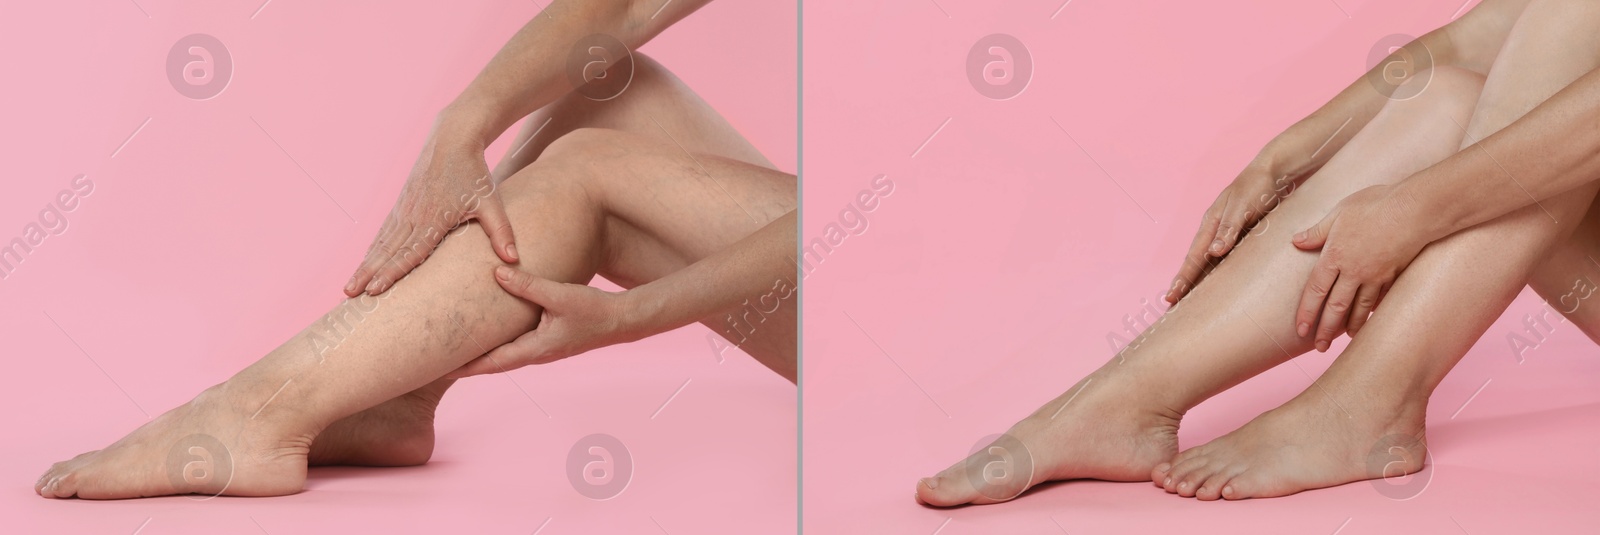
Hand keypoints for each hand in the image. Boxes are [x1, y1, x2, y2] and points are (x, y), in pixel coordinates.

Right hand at [344, 121, 517, 296]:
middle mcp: (413, 215)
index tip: (375, 290)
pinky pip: (384, 232)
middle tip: (349, 296)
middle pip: (387, 251)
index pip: (410, 251)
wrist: (453, 138)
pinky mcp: (401, 204)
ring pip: (381, 243)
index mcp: (433, 217)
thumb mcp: (492, 202)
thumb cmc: (474, 172)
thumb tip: (514, 260)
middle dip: (368, 275)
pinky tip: (364, 263)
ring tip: (349, 288)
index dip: (392, 272)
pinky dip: (372, 250)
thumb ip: (502, 232)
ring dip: (364, 265)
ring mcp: (404, 209)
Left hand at [448, 266, 648, 377]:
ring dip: (482, 354)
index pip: (492, 363)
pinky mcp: (548, 340)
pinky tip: (489, 334)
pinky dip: (498, 344)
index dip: (465, 367)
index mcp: (536, 349)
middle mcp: (536, 354)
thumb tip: (496, 273)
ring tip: (457, 348)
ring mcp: (542, 349)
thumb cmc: (594, 311)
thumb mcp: (559, 295)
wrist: (622, 321)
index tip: (439, 369)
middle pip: (493, 363)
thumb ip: (527, 285)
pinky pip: (515, 345)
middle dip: (467, 363)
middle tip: (436, 361)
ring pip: (504, 355)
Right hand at [1167, 159, 1294, 302]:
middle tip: (1172, 303)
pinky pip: (1224, 258)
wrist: (1273, 172)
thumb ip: (1229, 229)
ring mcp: (1225, 233)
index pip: (1194, 257)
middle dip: (1184, 281)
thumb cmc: (1257, 187)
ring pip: (1208, 260)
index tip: (1171, 296)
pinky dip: (1216, 271)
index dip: (1183, 278)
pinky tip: (1216, 281)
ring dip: (1198, 278)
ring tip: (1189, 298)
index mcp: (1210, 224)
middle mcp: (1213, 230)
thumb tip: (1213, 252)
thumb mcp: (1242, 207)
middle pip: (1195, 261)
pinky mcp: (1238, 234)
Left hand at [1292, 185, 1427, 350]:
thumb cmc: (1376, 205)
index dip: (1307, 312)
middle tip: (1319, 347)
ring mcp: (1375, 275)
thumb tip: (1296, 241)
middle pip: (1335, 306)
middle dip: (1326, 329)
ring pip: (1359, 308)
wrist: (1415, 209)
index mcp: (1334, 255)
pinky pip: (1380, 300)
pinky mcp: (1394, 275)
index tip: (1301, 330)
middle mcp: (1353, 271)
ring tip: (1343, 339)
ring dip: (1350, 326)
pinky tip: (1369, 322)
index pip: (1315, 290)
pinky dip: (1372, 314)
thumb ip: (1318, 231)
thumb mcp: (1340, 212)